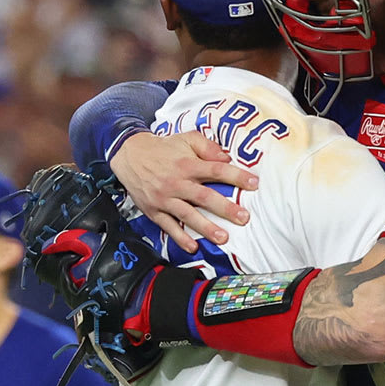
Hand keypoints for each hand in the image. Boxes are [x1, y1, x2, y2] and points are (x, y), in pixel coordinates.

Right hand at [108, 130, 254, 250]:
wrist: (130, 156)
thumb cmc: (163, 148)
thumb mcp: (186, 139)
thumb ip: (208, 147)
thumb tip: (227, 157)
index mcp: (187, 165)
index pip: (216, 170)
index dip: (236, 176)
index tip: (254, 184)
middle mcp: (177, 183)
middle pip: (204, 197)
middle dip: (225, 208)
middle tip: (243, 218)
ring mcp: (165, 199)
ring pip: (188, 215)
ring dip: (206, 227)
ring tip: (223, 238)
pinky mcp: (154, 211)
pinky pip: (168, 226)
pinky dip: (180, 238)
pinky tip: (193, 247)